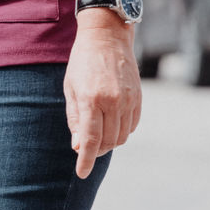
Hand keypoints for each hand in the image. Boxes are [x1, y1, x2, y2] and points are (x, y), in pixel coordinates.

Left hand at [64, 12, 141, 179]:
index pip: (90, 140)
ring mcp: (128, 100)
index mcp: (91, 100)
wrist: (106, 36)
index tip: (81, 173)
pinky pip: (132, 125)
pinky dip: (122, 131)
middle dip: (96, 150)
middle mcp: (112, 101)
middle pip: (108, 142)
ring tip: (98, 136)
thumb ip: (75, 119)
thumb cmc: (82, 62)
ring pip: (122, 136)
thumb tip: (78, 146)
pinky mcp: (138, 98)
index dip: (85, 160)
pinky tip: (112, 125)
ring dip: (109, 143)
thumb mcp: (71, 88)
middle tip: (86, 147)